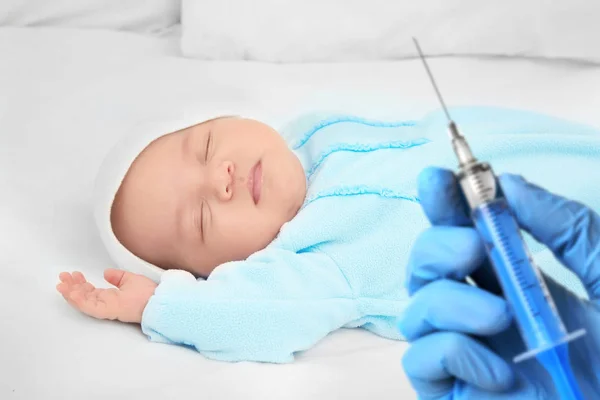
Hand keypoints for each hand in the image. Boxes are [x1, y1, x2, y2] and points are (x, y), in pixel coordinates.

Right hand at [56, 269, 157, 323]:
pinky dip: (79, 300)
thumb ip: (117, 277)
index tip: (74, 274)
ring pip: (83, 302)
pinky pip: (90, 307)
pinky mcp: (108, 311)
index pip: (91, 291)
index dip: (81, 283)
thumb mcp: (130, 279)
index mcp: (111, 297)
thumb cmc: (147, 293)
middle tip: (62, 277)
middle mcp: (106, 303)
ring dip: (71, 293)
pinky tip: (71, 293)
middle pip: (84, 296)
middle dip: (72, 286)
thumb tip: (106, 272)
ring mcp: (106, 308)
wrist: (158, 300)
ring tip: (61, 284)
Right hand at [397, 167, 599, 398]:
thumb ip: (567, 227)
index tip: (438, 179)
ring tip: (502, 317)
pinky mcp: (451, 390)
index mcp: (509, 281)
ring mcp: (463, 353)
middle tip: (473, 248)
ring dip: (449, 301)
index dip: (442, 204)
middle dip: (436, 245)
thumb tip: (509, 183)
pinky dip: (453, 353)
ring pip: (415, 309)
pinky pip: (419, 359)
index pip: (459, 233)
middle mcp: (477, 310)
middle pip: (423, 265)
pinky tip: (501, 373)